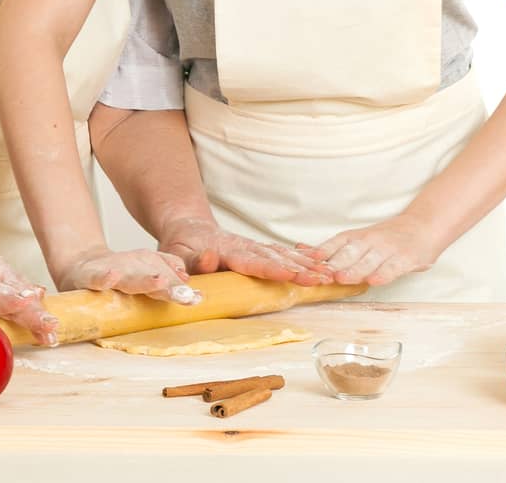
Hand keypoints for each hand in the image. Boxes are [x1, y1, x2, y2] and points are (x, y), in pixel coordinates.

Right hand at [56, 246, 202, 303]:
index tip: (197, 299)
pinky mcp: (90, 276)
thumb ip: (166, 272)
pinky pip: (98, 278)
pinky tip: (111, 277)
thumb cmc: (120, 274)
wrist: (83, 265)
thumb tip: (187, 280)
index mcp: (148, 267)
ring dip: (144, 280)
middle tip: (185, 295)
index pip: (168, 277)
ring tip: (159, 282)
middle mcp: (133, 267)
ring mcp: (113, 270)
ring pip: (130, 277)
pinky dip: (104, 277)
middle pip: (154, 277)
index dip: (181, 288)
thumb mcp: (145, 271)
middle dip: (170, 285)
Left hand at [158, 217, 332, 285]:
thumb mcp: (177, 254)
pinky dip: (301, 260)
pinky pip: (283, 254)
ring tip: (328, 274)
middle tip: (324, 277)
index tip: (292, 274)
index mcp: (227, 251)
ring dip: (306, 265)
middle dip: (301, 269)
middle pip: (276, 259)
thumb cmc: (181, 246)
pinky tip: (319, 266)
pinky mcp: (259, 250)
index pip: (253, 262)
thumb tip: (209, 258)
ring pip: (284, 256)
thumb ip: (192, 261)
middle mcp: (246, 247)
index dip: (273, 269)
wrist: (188, 227)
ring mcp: (254, 247)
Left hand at [295, 214, 435, 286]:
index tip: (309, 261)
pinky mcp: (407, 258)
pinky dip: (384, 273)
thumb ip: (334, 248)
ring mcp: (389, 249)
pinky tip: (375, 281)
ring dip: (355, 269)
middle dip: (335, 263)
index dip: (323, 252)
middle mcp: (371, 240)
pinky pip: (394, 267)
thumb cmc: (386, 238)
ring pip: (370, 260)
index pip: (337, 242)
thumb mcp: (360, 239)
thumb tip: (300, 250)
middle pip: (350, 252)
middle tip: (321, 275)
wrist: (423, 227)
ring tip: (342, 278)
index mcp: (358, 236)